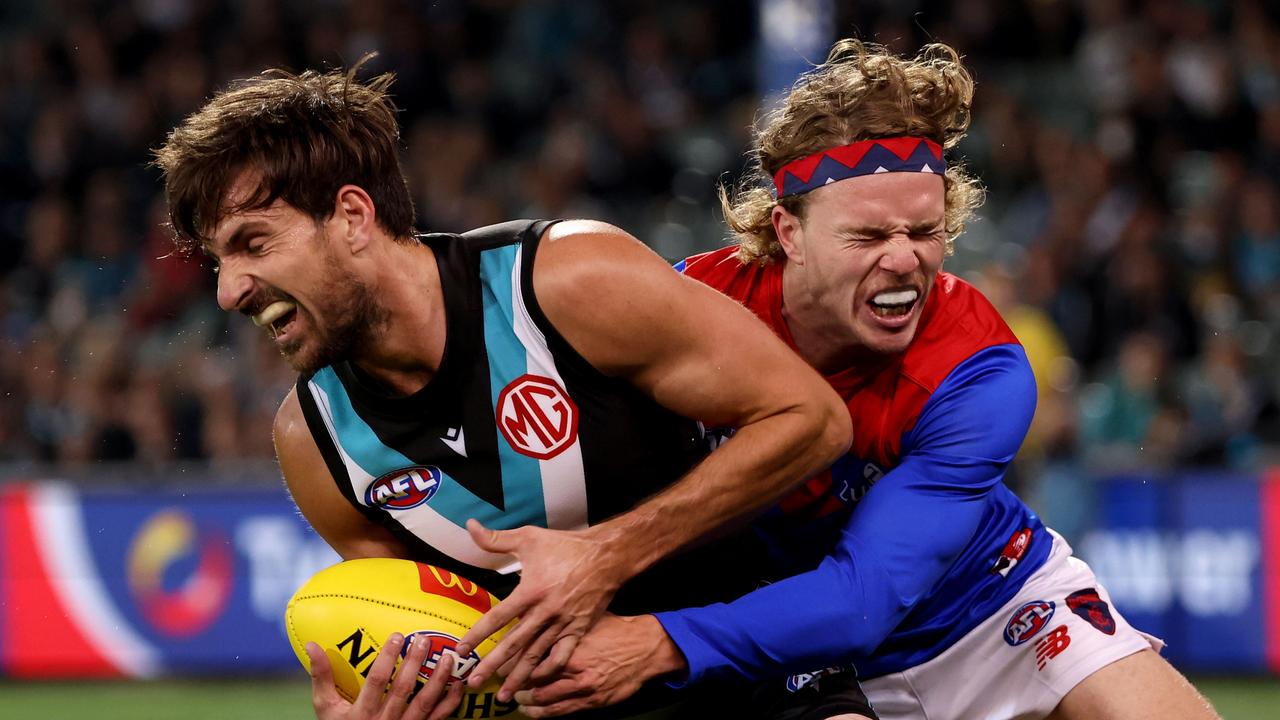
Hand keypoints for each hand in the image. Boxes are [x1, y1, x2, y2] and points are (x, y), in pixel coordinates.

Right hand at [307, 633, 463, 719]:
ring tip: (447, 658)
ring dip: (438, 681)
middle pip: (403, 690)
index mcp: (360, 714)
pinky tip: (459, 686)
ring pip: (424, 704)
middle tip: (424, 640)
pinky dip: (450, 704)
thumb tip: (312, 645)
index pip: (376, 682)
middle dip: (414, 664)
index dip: (387, 659)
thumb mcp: (326, 708)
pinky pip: (438, 719)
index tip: (397, 636)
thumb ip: (321, 677)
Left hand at [457, 519, 632, 700]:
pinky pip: (561, 656)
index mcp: (531, 590)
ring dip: (518, 676)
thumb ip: (497, 538)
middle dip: (492, 665)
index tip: (462, 649)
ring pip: (536, 655)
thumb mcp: (530, 537)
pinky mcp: (578, 630)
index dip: (478, 635)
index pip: (497, 617)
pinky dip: (548, 671)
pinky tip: (536, 683)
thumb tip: (471, 526)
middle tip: (474, 682)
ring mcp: (563, 624)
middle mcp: (545, 611)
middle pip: (513, 644)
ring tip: (503, 695)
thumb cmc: (567, 546)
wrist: (607, 556)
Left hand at [512, 614, 685, 717]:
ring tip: (512, 698)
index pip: (530, 651)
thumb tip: (539, 612)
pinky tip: (530, 711)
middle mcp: (571, 664)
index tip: (498, 658)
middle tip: (498, 680)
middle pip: (531, 676)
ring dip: (523, 699)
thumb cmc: (617, 629)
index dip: (511, 657)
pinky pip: (559, 711)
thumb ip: (563, 620)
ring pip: (542, 697)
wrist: (645, 648)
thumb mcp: (587, 618)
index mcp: (568, 639)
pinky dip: (541, 713)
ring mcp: (580, 685)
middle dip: (511, 680)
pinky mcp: (590, 700)